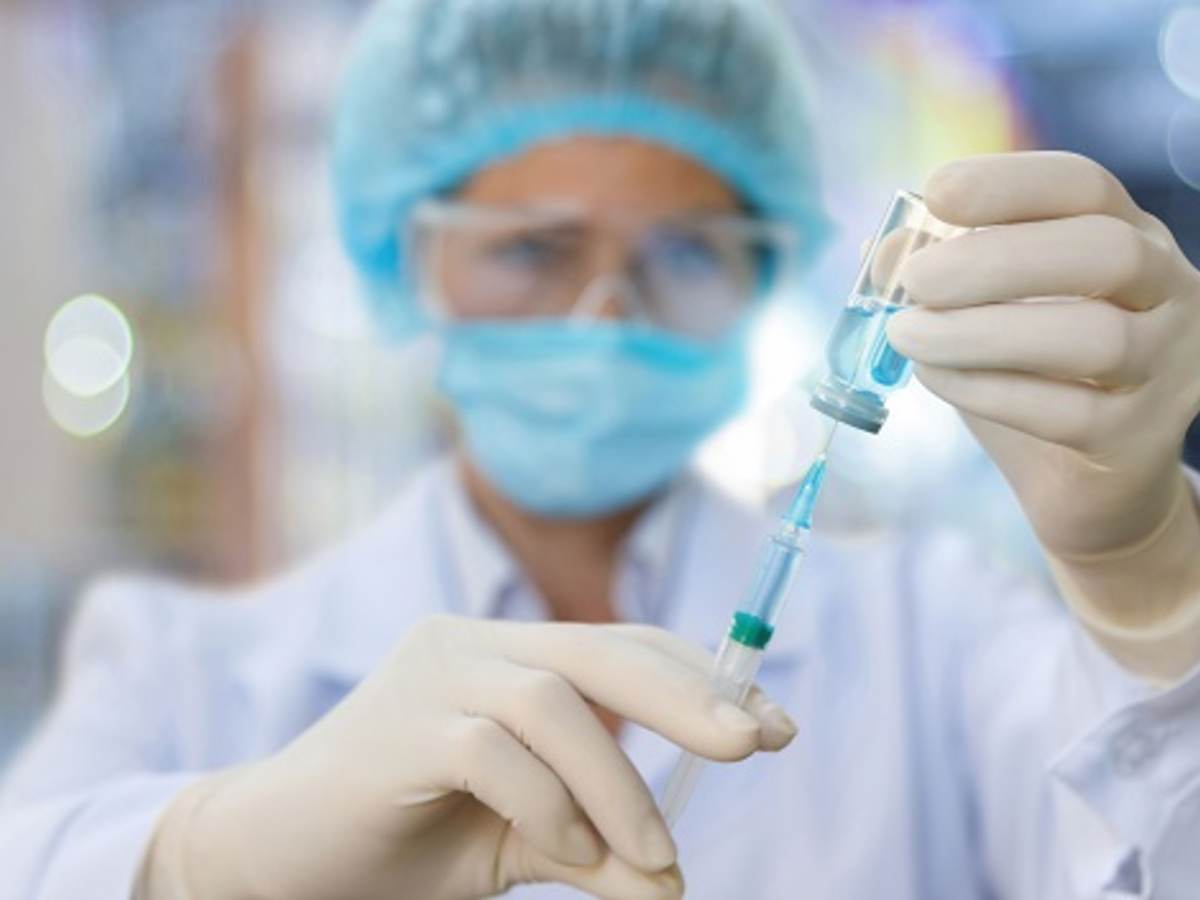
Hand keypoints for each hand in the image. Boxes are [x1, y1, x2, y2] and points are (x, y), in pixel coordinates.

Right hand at [148, 615, 795, 899]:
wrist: (277, 861)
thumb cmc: (408, 843)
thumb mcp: (524, 843)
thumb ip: (594, 845)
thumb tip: (674, 881)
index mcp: (506, 655)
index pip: (621, 646)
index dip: (701, 679)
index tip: (774, 724)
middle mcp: (470, 644)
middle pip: (600, 651)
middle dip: (688, 697)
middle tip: (758, 744)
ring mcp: (430, 675)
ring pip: (555, 702)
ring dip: (620, 784)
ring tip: (655, 860)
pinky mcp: (398, 724)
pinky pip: (496, 752)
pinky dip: (550, 806)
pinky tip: (571, 853)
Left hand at [887, 152, 1199, 563]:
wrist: (1087, 488)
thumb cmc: (1032, 381)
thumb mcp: (981, 316)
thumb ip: (941, 277)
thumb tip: (883, 252)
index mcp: (1128, 237)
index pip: (1085, 186)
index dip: (1010, 183)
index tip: (938, 191)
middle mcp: (1167, 291)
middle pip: (1104, 250)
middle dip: (996, 259)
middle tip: (916, 281)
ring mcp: (1168, 365)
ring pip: (1091, 336)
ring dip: (979, 332)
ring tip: (908, 336)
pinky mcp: (1141, 437)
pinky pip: (1067, 411)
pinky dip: (986, 390)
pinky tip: (936, 377)